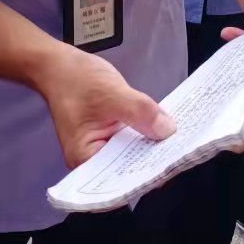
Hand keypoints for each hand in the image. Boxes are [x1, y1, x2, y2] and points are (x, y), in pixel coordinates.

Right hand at [32, 44, 175, 166]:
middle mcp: (92, 162)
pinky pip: (132, 141)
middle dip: (154, 160)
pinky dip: (146, 135)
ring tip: (181, 146)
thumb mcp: (111, 94)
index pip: (121, 178)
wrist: (58, 64)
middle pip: (129, 168)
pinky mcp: (110, 137)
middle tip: (185, 154)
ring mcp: (102, 150)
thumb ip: (140, 113)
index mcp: (85, 160)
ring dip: (153, 147)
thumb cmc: (76, 80)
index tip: (174, 164)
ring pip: (133, 154)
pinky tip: (165, 131)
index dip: (148, 173)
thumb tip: (169, 131)